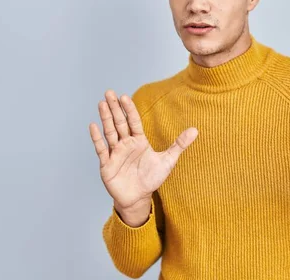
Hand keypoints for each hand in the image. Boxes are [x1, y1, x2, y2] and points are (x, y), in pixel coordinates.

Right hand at [89, 90, 197, 210]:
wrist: (138, 198)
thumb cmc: (151, 179)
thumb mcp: (168, 160)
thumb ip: (179, 144)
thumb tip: (195, 130)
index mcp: (139, 141)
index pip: (133, 121)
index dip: (129, 109)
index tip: (125, 96)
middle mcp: (126, 144)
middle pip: (120, 122)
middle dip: (114, 108)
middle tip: (109, 92)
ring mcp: (115, 153)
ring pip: (110, 132)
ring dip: (106, 118)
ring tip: (102, 103)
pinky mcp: (107, 164)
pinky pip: (102, 149)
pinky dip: (97, 138)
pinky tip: (93, 126)